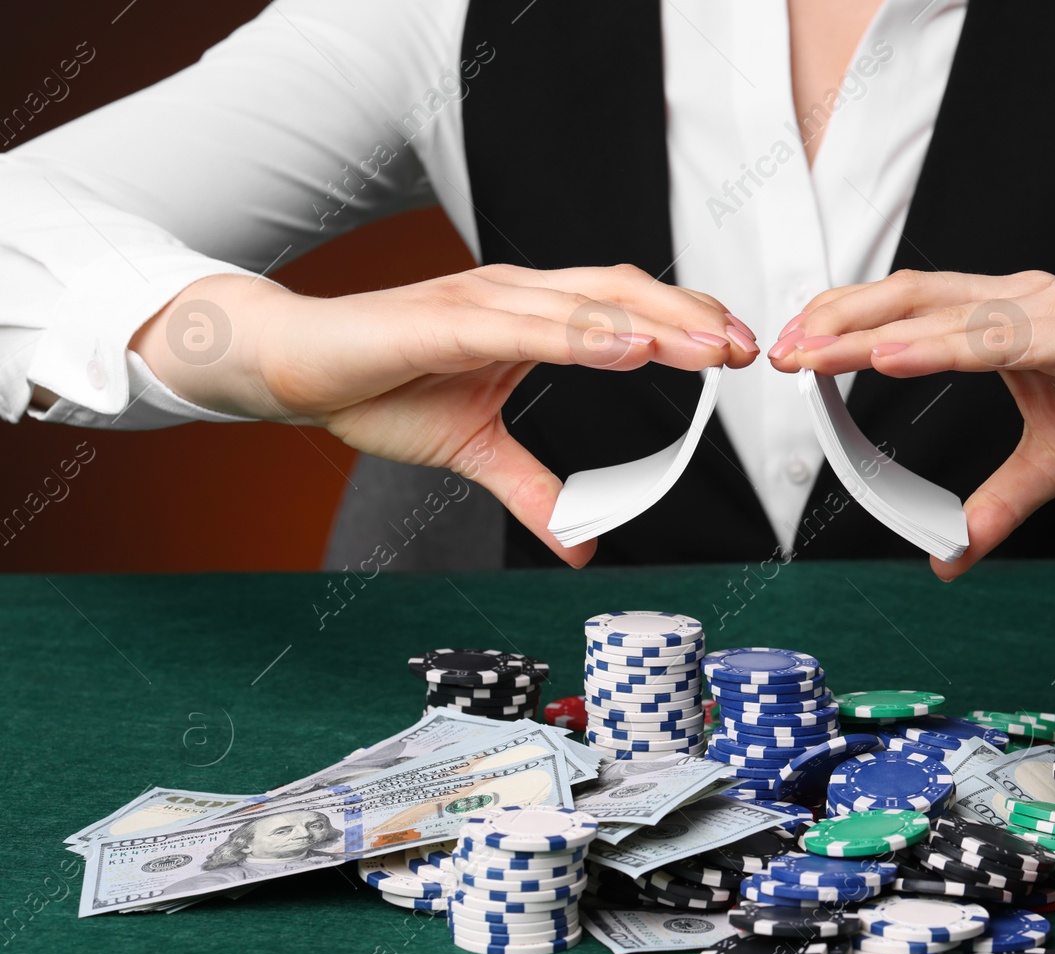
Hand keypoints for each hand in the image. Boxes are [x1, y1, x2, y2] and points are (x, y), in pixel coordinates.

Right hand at [134, 264, 758, 566]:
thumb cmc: (378, 390)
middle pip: (622, 295)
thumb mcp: (475, 452)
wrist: (292, 366)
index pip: (623, 309)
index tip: (736, 354)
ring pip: (586, 305)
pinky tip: (629, 345)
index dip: (681, 327)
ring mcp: (481, 303)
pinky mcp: (445, 321)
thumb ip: (532, 490)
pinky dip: (583, 333)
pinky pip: (526, 326)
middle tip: (749, 350)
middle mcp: (514, 296)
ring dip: (654, 325)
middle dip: (690, 322)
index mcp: (527, 316)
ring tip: (712, 348)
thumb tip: (579, 545)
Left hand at [768, 270, 1054, 578]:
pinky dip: (938, 343)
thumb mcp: (1051, 467)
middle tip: (777, 351)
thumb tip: (948, 556)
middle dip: (836, 323)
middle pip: (907, 300)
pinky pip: (996, 335)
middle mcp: (1017, 301)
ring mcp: (1047, 309)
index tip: (793, 355)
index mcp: (1003, 321)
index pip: (908, 314)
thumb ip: (997, 503)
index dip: (849, 329)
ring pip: (940, 312)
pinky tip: (889, 355)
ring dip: (869, 331)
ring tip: (810, 351)